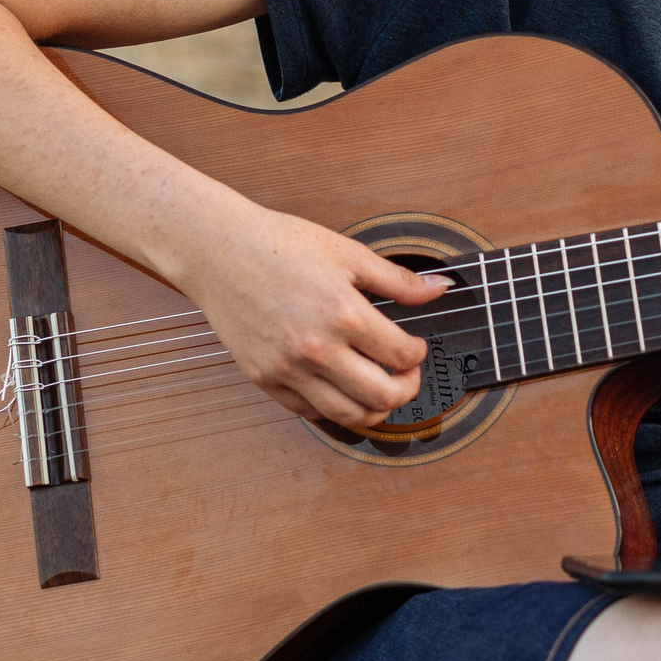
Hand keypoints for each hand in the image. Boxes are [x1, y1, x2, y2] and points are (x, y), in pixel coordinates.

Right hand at [167, 195, 455, 427]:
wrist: (218, 251)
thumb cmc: (280, 244)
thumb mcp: (348, 253)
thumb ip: (399, 280)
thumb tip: (441, 288)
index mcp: (342, 313)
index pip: (401, 355)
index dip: (419, 353)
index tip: (416, 346)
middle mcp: (315, 348)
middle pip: (382, 396)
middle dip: (408, 389)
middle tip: (407, 374)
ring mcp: (287, 369)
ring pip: (348, 415)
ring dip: (375, 409)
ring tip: (380, 387)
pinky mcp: (264, 379)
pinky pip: (310, 412)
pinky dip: (334, 407)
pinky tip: (341, 385)